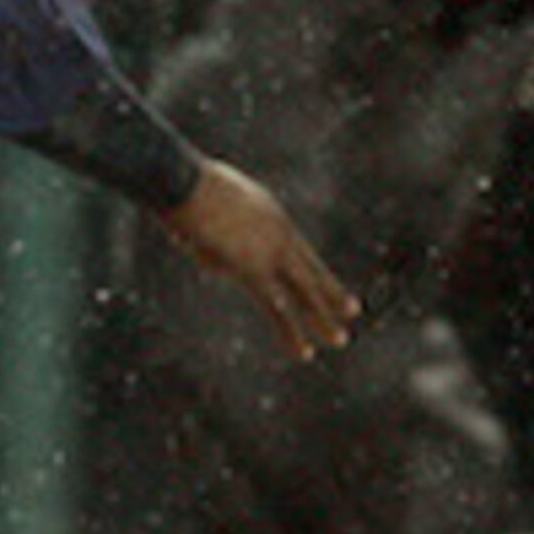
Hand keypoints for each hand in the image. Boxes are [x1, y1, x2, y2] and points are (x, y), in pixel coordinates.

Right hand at [153, 159, 360, 361]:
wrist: (180, 180)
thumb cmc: (181, 186)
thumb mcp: (208, 208)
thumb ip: (217, 233)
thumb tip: (213, 255)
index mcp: (270, 215)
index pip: (297, 249)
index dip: (313, 268)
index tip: (326, 282)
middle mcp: (279, 233)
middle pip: (311, 270)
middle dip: (332, 293)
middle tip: (353, 311)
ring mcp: (270, 252)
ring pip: (304, 292)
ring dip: (322, 319)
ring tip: (340, 341)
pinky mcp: (253, 270)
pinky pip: (278, 309)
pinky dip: (292, 333)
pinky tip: (304, 353)